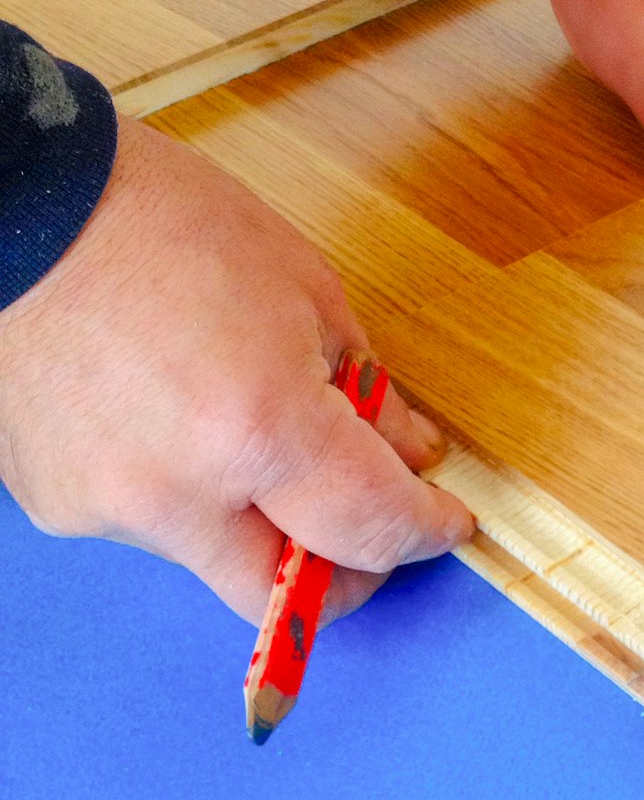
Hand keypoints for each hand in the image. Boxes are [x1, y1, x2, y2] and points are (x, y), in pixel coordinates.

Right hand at [0, 116, 471, 622]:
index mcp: (257, 428)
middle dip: (339, 574)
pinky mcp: (58, 505)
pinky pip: (151, 524)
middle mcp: (180, 494)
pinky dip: (186, 489)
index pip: (369, 528)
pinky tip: (171, 414)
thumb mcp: (305, 289)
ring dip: (256, 517)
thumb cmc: (162, 221)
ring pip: (215, 556)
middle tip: (366, 528)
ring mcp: (108, 508)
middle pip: (283, 596)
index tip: (444, 524)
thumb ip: (366, 394)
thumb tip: (407, 457)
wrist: (22, 203)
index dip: (422, 533)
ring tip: (245, 421)